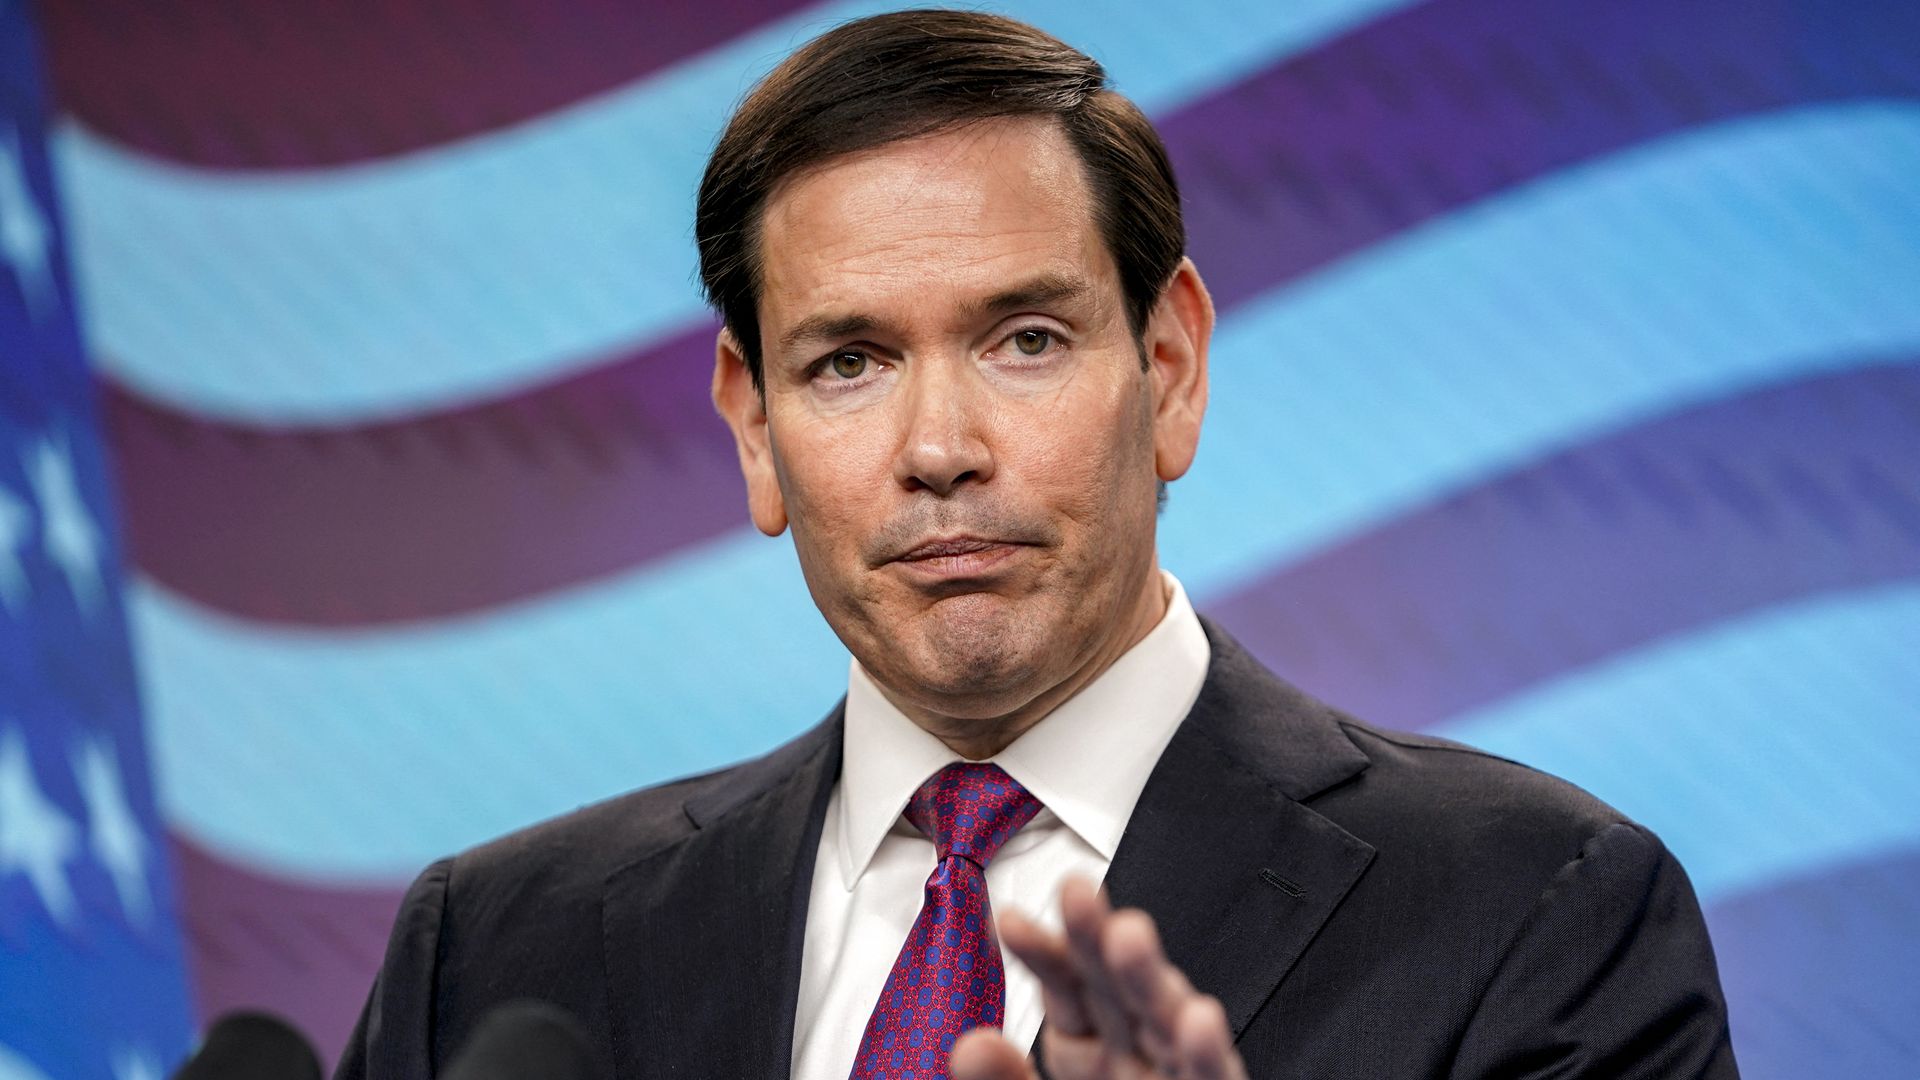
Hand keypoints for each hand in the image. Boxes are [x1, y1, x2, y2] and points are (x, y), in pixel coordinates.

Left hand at [950, 876, 1247, 1079]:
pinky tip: (1197, 1017)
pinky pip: (1211, 1077)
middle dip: (1096, 938)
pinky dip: (1206, 1051)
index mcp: (1093, 1050)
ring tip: (1127, 935)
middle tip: (1076, 892)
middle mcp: (1137, 1054)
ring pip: (1167, 1019)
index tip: (1012, 922)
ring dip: (1150, 977)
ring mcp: (1177, 1075)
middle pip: (1117, 987)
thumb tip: (969, 1045)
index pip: (1068, 989)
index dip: (1045, 953)